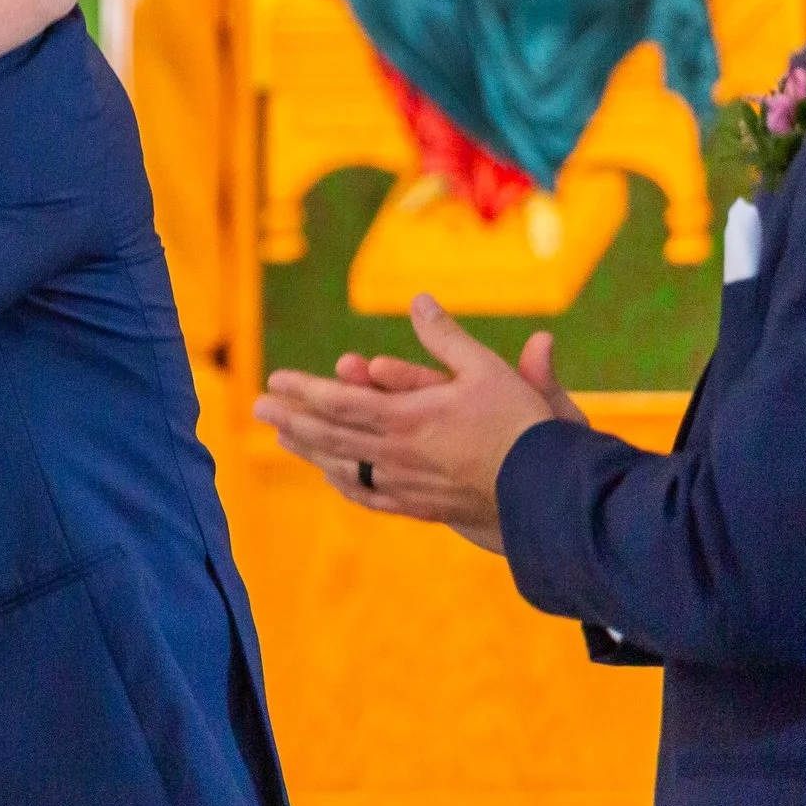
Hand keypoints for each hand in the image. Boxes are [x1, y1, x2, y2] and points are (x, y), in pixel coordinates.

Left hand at [255, 296, 581, 548]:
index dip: (304, 390)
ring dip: (309, 449)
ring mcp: (406, 485)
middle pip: (329, 436)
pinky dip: (346, 481)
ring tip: (284, 436)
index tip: (275, 380)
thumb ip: (445, 336)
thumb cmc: (521, 426)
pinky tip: (333, 475)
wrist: (547, 493)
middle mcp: (397, 454)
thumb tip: (419, 299)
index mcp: (407, 418)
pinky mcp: (421, 506)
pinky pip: (371, 494)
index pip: (339, 402)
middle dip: (291, 419)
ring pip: (344, 466)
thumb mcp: (486, 370)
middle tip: (258, 406)